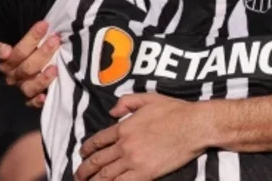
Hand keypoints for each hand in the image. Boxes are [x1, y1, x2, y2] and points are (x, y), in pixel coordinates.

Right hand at [0, 21, 60, 107]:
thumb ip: (2, 42)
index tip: (44, 25)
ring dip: (42, 79)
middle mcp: (13, 75)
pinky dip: (37, 101)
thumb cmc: (21, 45)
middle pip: (27, 68)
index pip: (19, 51)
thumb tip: (5, 53)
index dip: (32, 38)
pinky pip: (31, 103)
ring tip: (55, 68)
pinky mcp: (30, 98)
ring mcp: (22, 87)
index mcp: (7, 61)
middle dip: (43, 53)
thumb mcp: (8, 38)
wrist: (26, 56)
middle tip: (56, 41)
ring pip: (29, 86)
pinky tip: (44, 97)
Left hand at [75, 94, 208, 179]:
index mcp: (123, 127)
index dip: (87, 149)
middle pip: (98, 161)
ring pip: (106, 175)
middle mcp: (124, 145)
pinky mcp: (146, 173)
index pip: (98, 140)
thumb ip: (127, 102)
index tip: (82, 154)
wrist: (193, 126)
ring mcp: (133, 160)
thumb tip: (112, 111)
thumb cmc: (174, 111)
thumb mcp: (147, 98)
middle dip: (84, 170)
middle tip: (77, 176)